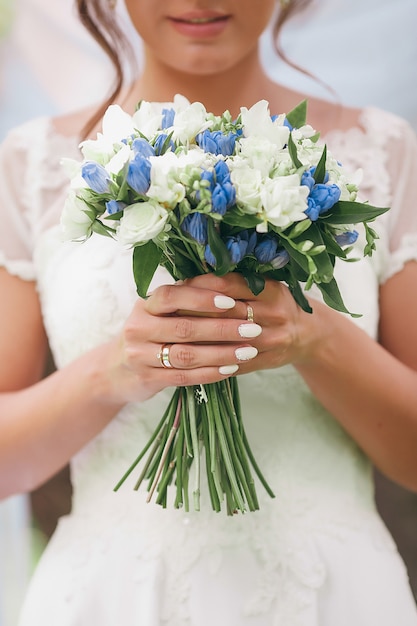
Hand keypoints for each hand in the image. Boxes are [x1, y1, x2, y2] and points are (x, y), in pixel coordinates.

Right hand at [103, 276, 263, 403]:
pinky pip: (184, 377)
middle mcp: (139, 328)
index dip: (201, 298)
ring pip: (186, 355)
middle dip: (223, 328)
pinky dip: (210, 373)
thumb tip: (232, 285)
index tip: (232, 301)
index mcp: (146, 305)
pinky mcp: (147, 379)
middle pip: (184, 328)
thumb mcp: (159, 312)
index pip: (172, 296)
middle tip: (253, 328)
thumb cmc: (150, 334)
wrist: (114, 370)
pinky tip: (230, 369)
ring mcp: (140, 356)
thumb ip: (186, 300)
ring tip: (248, 351)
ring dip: (222, 353)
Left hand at [184, 273, 324, 371]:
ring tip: (173, 333)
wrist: (307, 336)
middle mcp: (274, 314)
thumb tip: (190, 279)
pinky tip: (189, 355)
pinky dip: (209, 359)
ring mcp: (271, 340)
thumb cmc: (277, 304)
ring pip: (226, 340)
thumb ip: (235, 282)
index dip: (201, 285)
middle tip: (167, 310)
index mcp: (271, 290)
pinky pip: (231, 361)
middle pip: (225, 312)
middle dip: (193, 310)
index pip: (229, 285)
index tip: (180, 286)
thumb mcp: (264, 286)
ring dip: (197, 337)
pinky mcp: (265, 361)